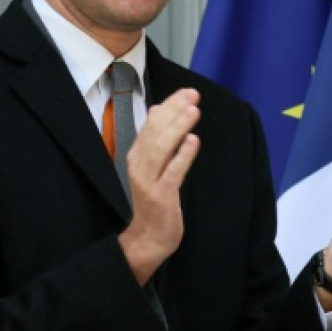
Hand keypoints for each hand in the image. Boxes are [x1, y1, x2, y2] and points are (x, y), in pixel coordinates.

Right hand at [118, 88, 200, 283]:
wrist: (148, 237)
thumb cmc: (155, 199)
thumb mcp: (153, 166)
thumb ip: (156, 139)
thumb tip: (158, 109)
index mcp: (137, 155)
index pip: (152, 124)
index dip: (169, 106)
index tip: (186, 92)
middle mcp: (139, 165)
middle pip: (156, 133)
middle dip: (174, 112)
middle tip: (193, 95)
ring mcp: (149, 181)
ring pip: (162, 149)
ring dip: (178, 128)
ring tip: (193, 111)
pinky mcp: (161, 196)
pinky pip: (173, 172)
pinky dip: (183, 156)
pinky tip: (193, 141)